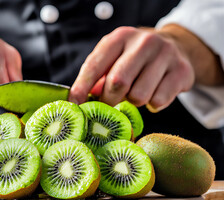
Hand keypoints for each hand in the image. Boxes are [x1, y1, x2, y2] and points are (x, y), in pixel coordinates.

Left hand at [69, 26, 194, 111]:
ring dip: (132, 102)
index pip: (95, 65)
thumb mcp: (114, 59)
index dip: (81, 87)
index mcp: (120, 38)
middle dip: (109, 101)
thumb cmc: (135, 58)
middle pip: (118, 82)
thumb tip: (81, 100)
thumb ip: (98, 78)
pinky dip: (152, 105)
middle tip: (109, 105)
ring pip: (139, 96)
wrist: (176, 47)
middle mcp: (143, 42)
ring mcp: (165, 55)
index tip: (74, 104)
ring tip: (135, 93)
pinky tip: (153, 94)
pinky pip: (158, 101)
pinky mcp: (181, 71)